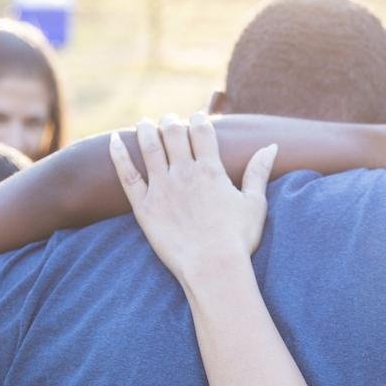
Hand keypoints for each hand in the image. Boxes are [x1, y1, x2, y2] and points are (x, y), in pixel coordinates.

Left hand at [109, 113, 276, 285]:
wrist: (213, 268)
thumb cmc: (238, 239)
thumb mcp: (255, 203)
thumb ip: (258, 171)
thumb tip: (271, 146)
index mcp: (211, 170)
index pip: (202, 131)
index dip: (199, 120)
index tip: (197, 118)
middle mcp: (185, 173)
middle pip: (174, 134)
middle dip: (172, 122)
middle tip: (170, 120)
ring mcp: (162, 188)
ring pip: (150, 147)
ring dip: (146, 130)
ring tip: (144, 123)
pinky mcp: (144, 206)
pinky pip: (127, 175)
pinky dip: (119, 155)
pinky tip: (114, 140)